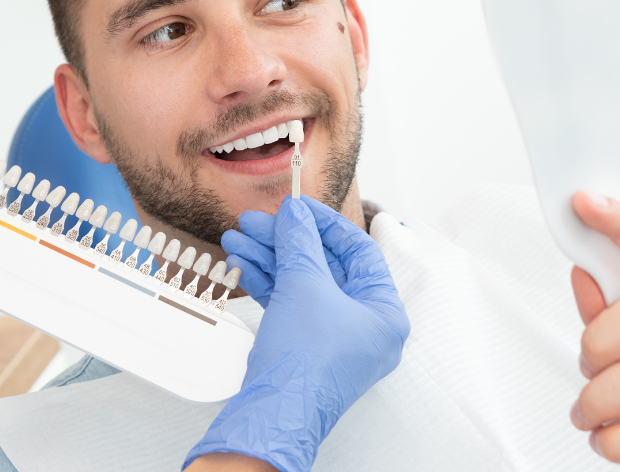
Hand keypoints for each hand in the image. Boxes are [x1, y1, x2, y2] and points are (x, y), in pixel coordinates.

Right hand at [186, 195, 408, 471]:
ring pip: (300, 283)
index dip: (324, 223)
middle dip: (285, 241)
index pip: (358, 251)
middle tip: (255, 221)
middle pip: (324, 265)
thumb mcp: (305, 285)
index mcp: (383, 312)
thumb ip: (299, 241)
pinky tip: (240, 264)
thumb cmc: (306, 360)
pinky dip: (265, 282)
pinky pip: (288, 304)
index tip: (296, 207)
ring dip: (267, 258)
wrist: (274, 412)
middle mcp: (362, 325)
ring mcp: (332, 338)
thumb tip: (293, 213)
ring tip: (236, 238)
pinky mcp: (303, 347)